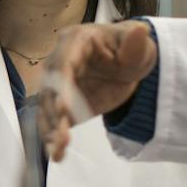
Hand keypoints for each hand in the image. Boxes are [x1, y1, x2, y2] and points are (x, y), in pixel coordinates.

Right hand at [37, 20, 158, 160]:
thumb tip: (139, 32)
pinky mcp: (63, 106)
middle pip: (50, 88)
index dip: (62, 86)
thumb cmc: (130, 49)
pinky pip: (53, 122)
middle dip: (53, 113)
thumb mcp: (138, 45)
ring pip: (47, 108)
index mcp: (76, 42)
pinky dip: (53, 138)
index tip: (64, 109)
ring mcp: (59, 86)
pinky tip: (57, 154)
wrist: (127, 66)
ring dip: (51, 129)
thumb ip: (136, 42)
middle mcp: (60, 62)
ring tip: (58, 150)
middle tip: (61, 135)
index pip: (64, 63)